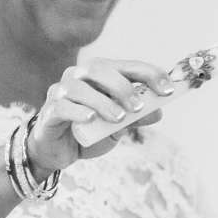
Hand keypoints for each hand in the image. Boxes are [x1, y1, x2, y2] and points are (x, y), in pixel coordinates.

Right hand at [27, 58, 165, 172]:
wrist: (58, 151)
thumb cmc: (89, 132)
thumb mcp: (118, 127)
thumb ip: (135, 117)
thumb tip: (159, 111)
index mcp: (99, 74)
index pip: (126, 66)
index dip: (149, 74)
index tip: (167, 89)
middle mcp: (78, 76)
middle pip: (99, 69)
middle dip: (123, 86)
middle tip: (138, 107)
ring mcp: (61, 92)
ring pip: (80, 87)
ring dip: (103, 101)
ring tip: (119, 119)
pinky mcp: (49, 111)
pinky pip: (62, 106)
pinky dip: (78, 111)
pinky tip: (91, 119)